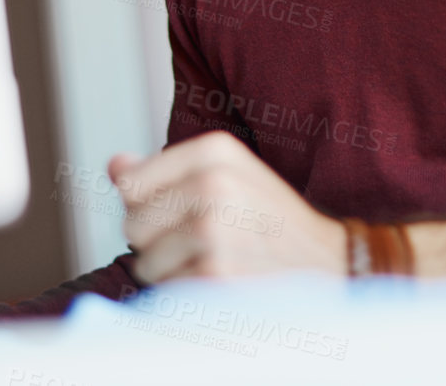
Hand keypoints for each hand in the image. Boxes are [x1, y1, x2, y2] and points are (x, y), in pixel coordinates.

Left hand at [108, 130, 346, 282]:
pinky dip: (187, 295)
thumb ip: (165, 171)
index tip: (180, 212)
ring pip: (145, 262)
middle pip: (133, 224)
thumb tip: (115, 165)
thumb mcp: (226, 175)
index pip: (132, 184)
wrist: (330, 260)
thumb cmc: (270, 219)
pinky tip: (222, 280)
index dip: (147, 207)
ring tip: (214, 261)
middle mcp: (213, 183)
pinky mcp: (216, 273)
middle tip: (201, 243)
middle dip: (156, 242)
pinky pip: (167, 290)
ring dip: (171, 273)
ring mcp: (215, 229)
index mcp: (215, 150)